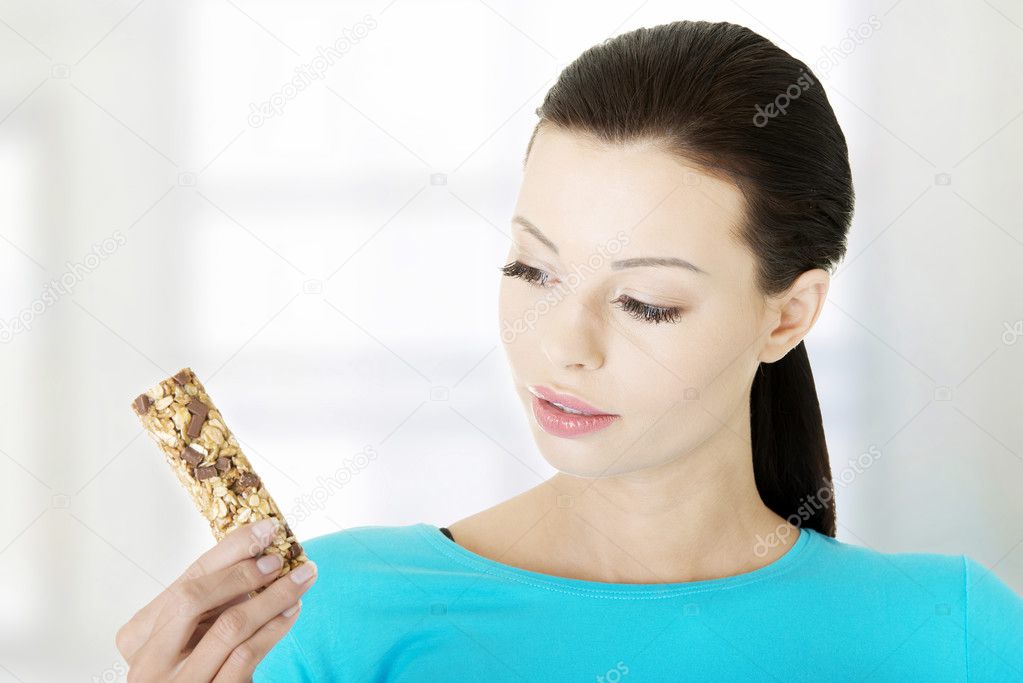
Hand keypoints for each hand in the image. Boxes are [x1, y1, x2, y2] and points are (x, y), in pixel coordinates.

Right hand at [115, 519, 317, 681]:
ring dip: (272, 596)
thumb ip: (211, 598)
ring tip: (300, 580)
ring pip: (229, 626)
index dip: (229, 550)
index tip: (265, 529)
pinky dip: (274, 627)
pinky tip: (292, 611)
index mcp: (138, 634)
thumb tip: (257, 548)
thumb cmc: (197, 665)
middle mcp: (148, 661)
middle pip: (194, 598)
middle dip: (242, 572)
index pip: (187, 579)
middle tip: (279, 558)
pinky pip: (246, 655)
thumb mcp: (192, 631)